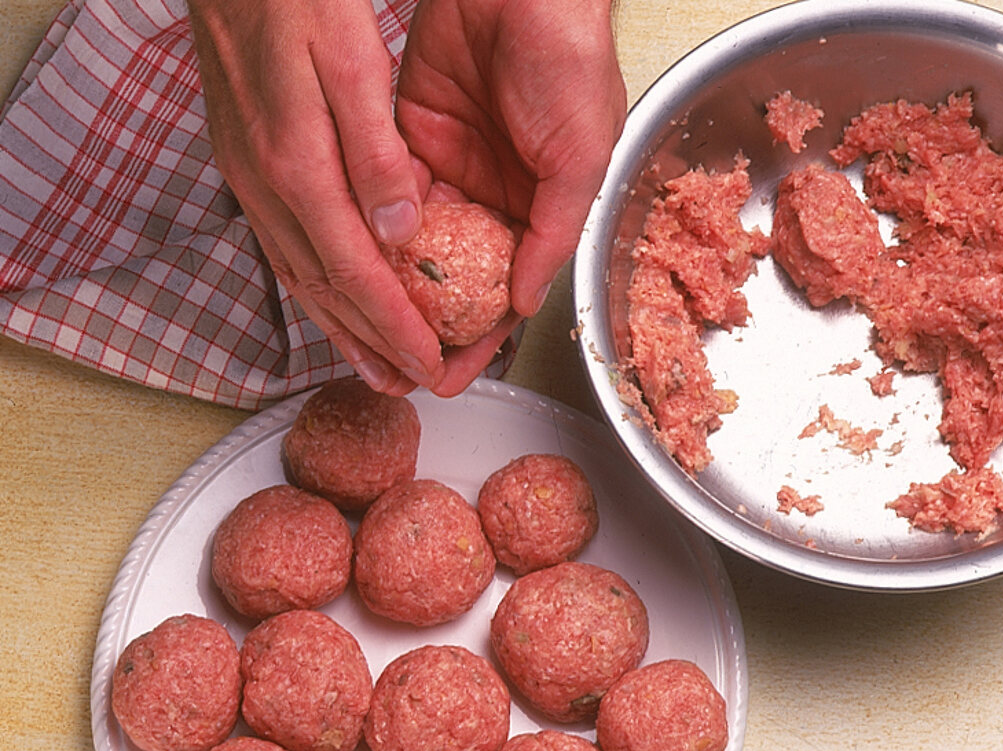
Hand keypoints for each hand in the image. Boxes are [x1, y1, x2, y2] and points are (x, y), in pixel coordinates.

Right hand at [186, 0, 443, 394]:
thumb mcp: (349, 62)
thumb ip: (376, 153)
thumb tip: (400, 230)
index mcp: (298, 167)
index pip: (356, 273)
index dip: (394, 326)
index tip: (427, 361)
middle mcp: (267, 187)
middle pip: (326, 292)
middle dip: (370, 345)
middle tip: (406, 384)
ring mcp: (250, 182)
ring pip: (301, 279)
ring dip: (340, 330)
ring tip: (373, 366)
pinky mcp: (248, 169)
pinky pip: (285, 251)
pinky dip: (316, 291)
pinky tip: (334, 302)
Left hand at [396, 0, 626, 395]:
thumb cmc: (569, 61)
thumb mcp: (580, 159)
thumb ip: (551, 235)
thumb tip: (524, 303)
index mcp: (539, 210)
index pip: (506, 288)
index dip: (482, 338)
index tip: (453, 376)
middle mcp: (491, 199)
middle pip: (455, 279)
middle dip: (429, 327)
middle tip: (401, 369)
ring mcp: (449, 172)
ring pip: (417, 246)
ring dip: (397, 289)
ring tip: (374, 336)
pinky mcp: (409, 140)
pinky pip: (387, 195)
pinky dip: (375, 230)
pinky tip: (361, 269)